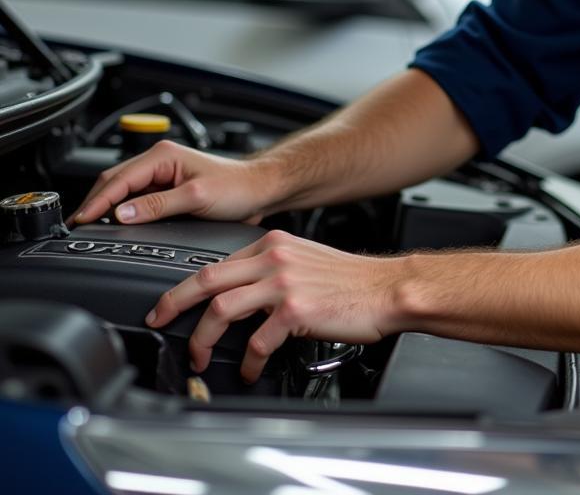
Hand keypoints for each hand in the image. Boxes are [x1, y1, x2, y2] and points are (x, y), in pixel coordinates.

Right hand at [72, 140, 273, 225]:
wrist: (260, 191)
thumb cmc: (238, 187)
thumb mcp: (196, 197)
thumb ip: (158, 205)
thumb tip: (123, 213)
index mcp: (164, 156)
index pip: (118, 178)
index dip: (98, 201)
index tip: (82, 220)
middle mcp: (161, 162)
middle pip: (115, 182)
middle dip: (96, 203)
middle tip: (79, 228)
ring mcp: (164, 176)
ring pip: (124, 191)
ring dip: (108, 207)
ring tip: (91, 228)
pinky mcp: (169, 190)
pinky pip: (137, 200)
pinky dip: (123, 211)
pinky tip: (117, 225)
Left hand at [145, 230, 404, 381]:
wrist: (387, 288)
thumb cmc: (352, 280)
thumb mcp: (306, 259)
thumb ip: (273, 268)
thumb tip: (242, 292)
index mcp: (274, 243)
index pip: (218, 261)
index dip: (188, 284)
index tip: (173, 301)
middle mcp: (275, 258)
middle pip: (207, 278)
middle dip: (173, 303)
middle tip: (159, 321)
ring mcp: (284, 282)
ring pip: (222, 307)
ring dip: (204, 337)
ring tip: (202, 356)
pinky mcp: (296, 309)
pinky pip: (257, 340)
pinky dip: (247, 360)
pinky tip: (250, 369)